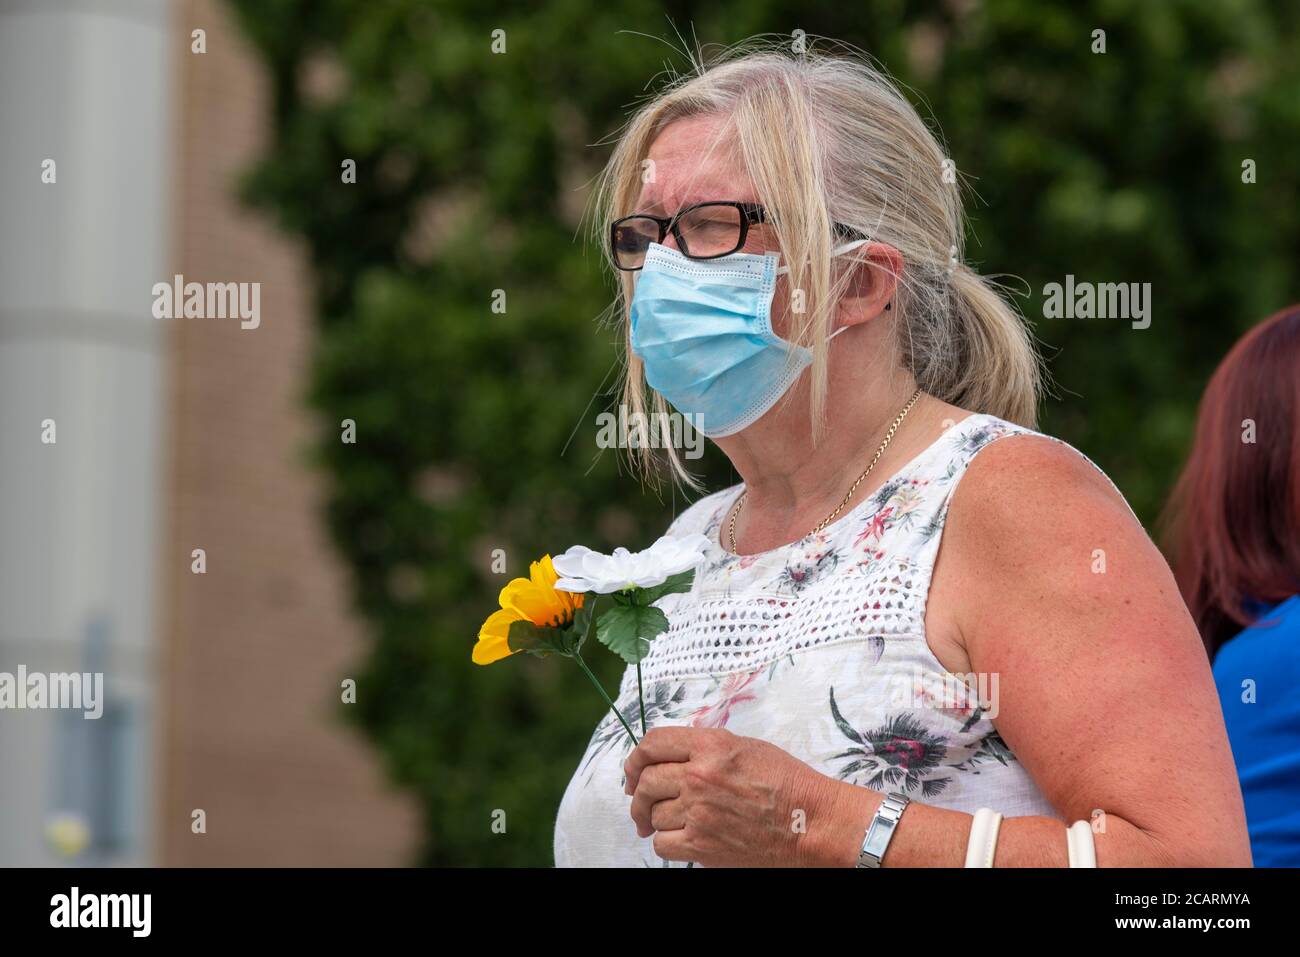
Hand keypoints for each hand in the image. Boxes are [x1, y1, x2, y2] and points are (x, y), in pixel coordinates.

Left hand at [623, 726, 854, 865]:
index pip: (652, 743)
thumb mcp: (746, 747)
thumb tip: (671, 756)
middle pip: (645, 781)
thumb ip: (706, 747)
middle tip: (640, 802)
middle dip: (638, 793)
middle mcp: (699, 776)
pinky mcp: (702, 845)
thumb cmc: (786, 783)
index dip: (636, 757)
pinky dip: (666, 842)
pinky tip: (680, 838)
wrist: (811, 823)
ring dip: (657, 818)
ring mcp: (699, 812)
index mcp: (710, 746)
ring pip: (652, 814)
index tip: (633, 770)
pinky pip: (662, 844)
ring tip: (675, 819)